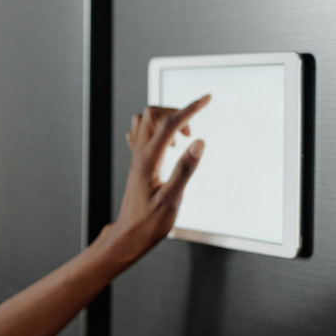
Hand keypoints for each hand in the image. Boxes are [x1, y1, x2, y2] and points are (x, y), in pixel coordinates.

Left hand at [108, 95, 210, 262]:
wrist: (128, 235)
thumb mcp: (172, 199)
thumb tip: (198, 142)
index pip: (169, 124)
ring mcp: (136, 158)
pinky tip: (167, 143)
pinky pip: (141, 135)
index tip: (206, 99)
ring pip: (144, 122)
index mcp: (148, 160)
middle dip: (176, 112)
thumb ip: (185, 169)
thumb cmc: (148, 223)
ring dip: (165, 121)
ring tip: (181, 139)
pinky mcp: (137, 164)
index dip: (189, 109)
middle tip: (194, 130)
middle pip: (152, 114)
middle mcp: (139, 155)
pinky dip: (156, 131)